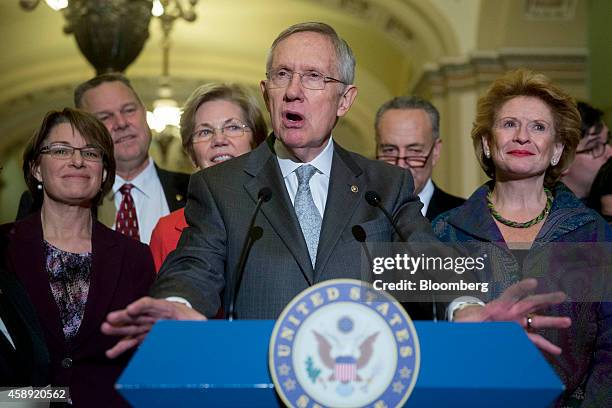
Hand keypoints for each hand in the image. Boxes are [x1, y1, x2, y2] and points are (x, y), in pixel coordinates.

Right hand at [101, 297, 206, 358]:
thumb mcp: (198, 320)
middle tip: (110, 319)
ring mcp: (146, 326)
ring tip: (105, 329)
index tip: (131, 309)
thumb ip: (199, 323)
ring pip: (130, 327)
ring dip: (117, 329)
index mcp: (165, 308)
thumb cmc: (190, 320)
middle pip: (136, 315)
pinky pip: (131, 341)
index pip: (151, 303)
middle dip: (123, 316)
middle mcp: (152, 316)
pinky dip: (121, 347)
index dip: (140, 305)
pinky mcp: (143, 336)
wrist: (185, 323)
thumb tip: (203, 326)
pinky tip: (110, 352)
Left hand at [453, 278, 570, 354]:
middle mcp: (512, 312)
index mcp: (498, 305)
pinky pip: (534, 340)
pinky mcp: (520, 336)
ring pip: (537, 321)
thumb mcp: (465, 322)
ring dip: (552, 321)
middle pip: (530, 303)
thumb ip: (468, 321)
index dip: (522, 287)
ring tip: (567, 321)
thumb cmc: (469, 324)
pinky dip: (545, 345)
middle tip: (561, 295)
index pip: (511, 293)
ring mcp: (518, 324)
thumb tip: (462, 322)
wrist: (473, 330)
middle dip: (545, 300)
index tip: (533, 282)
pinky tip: (556, 350)